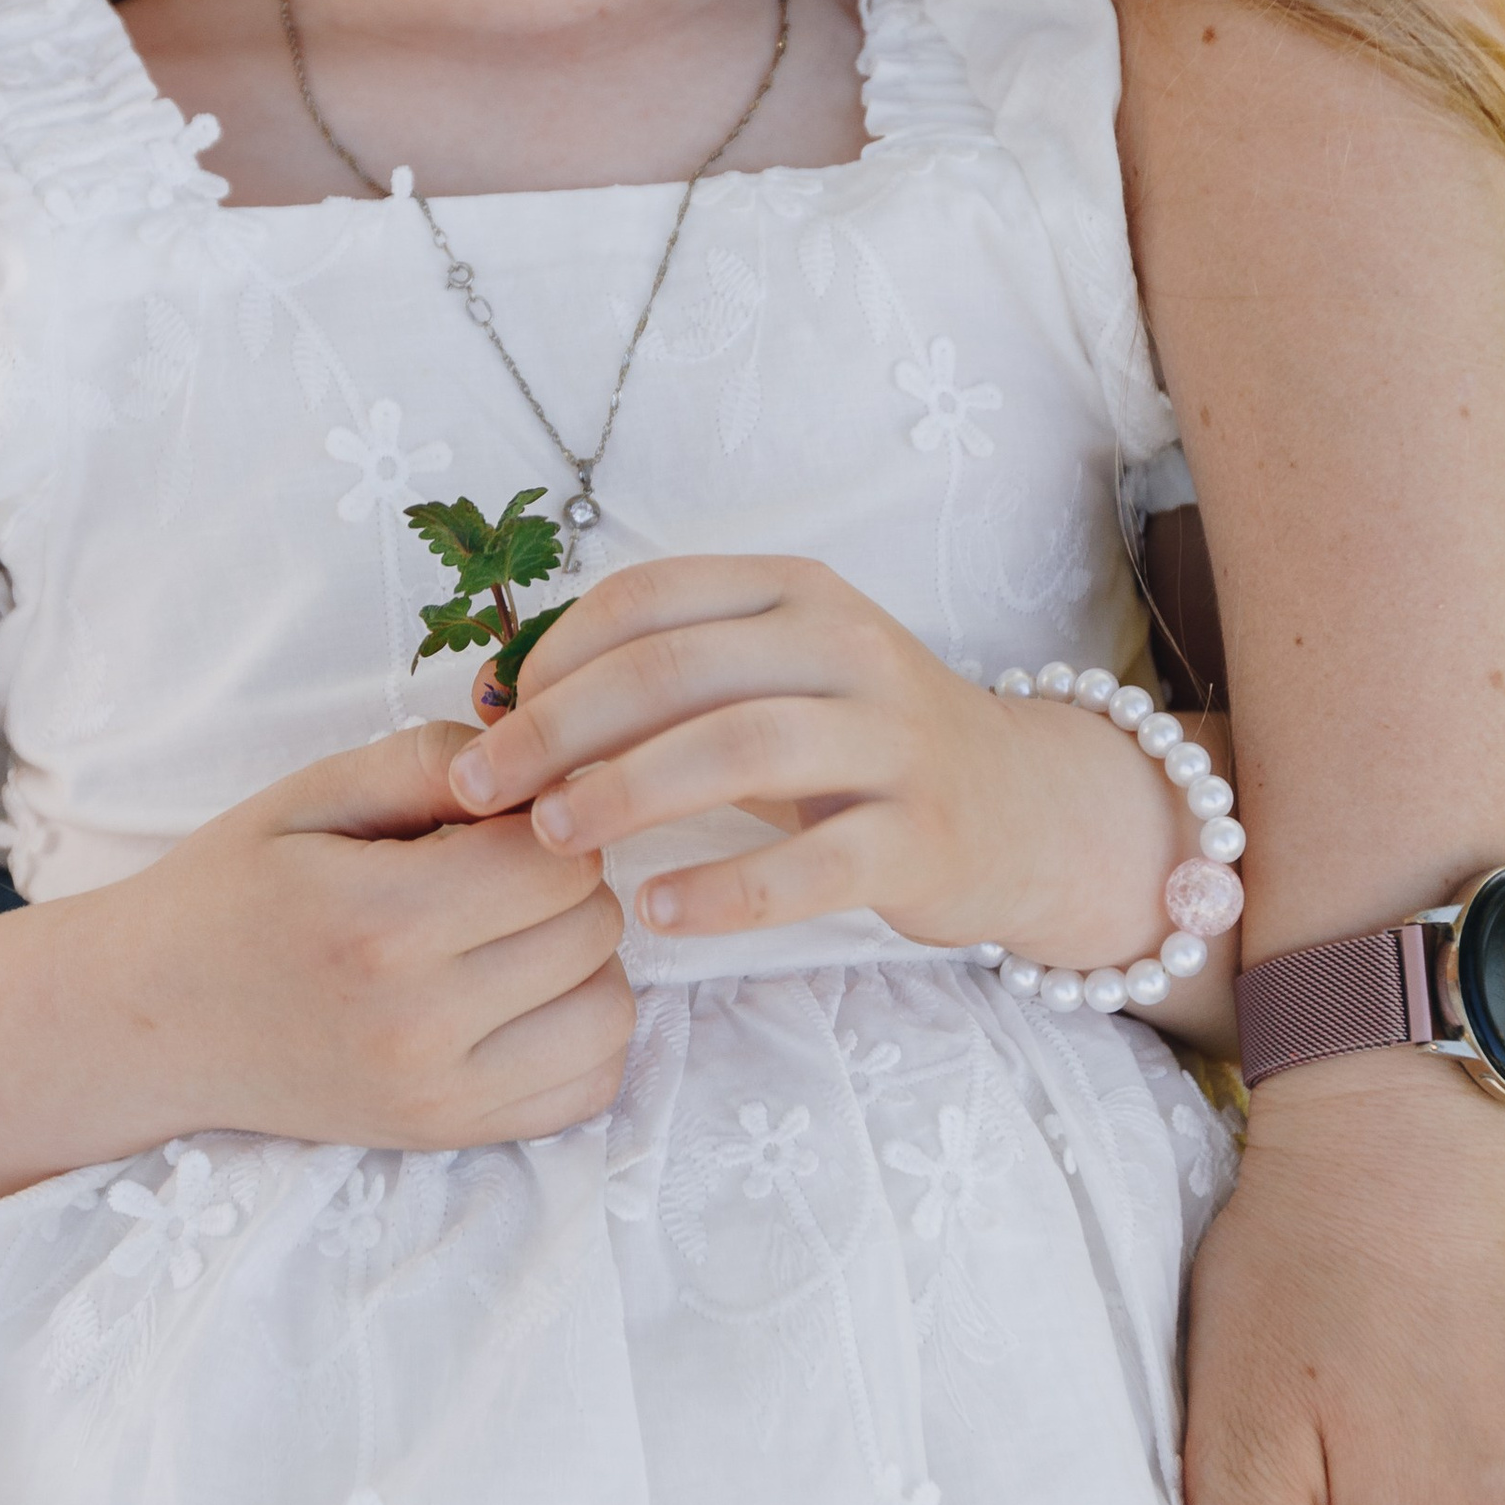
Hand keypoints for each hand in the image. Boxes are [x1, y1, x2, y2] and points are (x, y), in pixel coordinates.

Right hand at [142, 720, 633, 1148]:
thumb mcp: (309, 795)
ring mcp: (438, 1096)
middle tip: (498, 872)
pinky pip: (588, 1088)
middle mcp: (418, 1023)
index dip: (543, 820)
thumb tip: (540, 766)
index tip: (494, 819)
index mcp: (380, 922)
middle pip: (592, 929)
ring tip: (515, 935)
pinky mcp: (447, 1136)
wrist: (147, 1023)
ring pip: (610, 1012)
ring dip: (584, 960)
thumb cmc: (229, 894)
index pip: (557, 860)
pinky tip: (525, 999)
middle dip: (565, 882)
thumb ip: (429, 761)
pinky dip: (580, 1035)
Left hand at [449, 553, 1208, 991]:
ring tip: (552, 840)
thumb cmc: (852, 742)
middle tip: (483, 787)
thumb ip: (652, 680)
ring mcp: (892, 739)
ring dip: (627, 791)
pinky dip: (724, 889)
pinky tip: (656, 912)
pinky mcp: (920, 836)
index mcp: (794, 592)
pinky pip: (813, 863)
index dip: (550, 655)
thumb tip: (494, 702)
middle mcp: (847, 646)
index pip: (647, 599)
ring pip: (738, 747)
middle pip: (675, 669)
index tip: (489, 718)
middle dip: (559, 728)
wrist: (1021, 805)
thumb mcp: (767, 679)